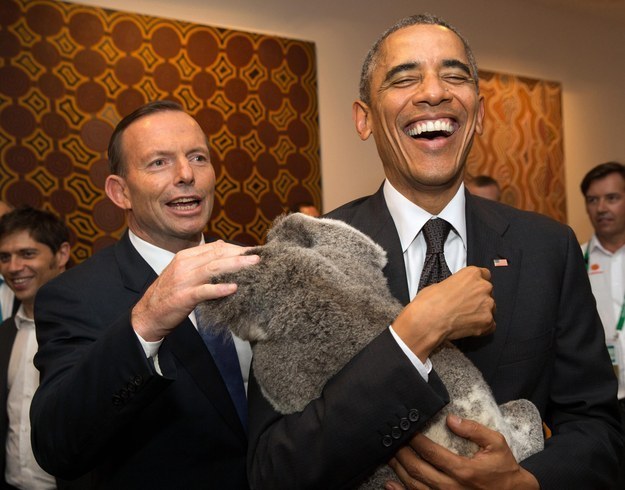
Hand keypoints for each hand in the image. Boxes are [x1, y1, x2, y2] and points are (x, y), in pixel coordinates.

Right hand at [132, 240, 258, 340]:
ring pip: (213, 268)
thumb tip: (223, 247)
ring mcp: (184, 280)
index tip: (252, 251)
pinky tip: (233, 288)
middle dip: (240, 254)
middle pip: (217, 255)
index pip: (216, 247)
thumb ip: (202, 260)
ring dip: (235, 266)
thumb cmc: (170, 294)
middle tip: (259, 256)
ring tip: (252, 266)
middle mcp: (185, 265)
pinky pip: (204, 291)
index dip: (236, 248)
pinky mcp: (184, 297)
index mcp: (186, 256)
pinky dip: (219, 288)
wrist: (149, 314)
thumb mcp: (184, 272)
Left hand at [385, 415, 539, 489]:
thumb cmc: (504, 469)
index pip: (430, 452)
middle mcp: (451, 487)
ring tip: (389, 455)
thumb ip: (473, 430)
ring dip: (399, 470)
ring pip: (415, 485)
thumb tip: (450, 419)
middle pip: (417, 469)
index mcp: (463, 470)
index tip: (406, 429)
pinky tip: (391, 483)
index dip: (415, 440)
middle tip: (392, 440)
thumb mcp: (496, 444)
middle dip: (401, 454)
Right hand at [392, 266, 494, 360]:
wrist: (427, 322)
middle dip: (479, 298)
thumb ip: (455, 286)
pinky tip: (468, 326)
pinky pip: (490, 324)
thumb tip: (455, 292)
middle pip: (488, 291)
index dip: (477, 283)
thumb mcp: (439, 285)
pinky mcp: (487, 321)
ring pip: (490, 308)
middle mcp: (482, 287)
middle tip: (465, 306)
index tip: (473, 289)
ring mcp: (487, 304)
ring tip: (464, 318)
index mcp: (471, 274)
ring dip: (480, 312)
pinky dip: (482, 326)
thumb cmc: (429, 303)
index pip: (485, 274)